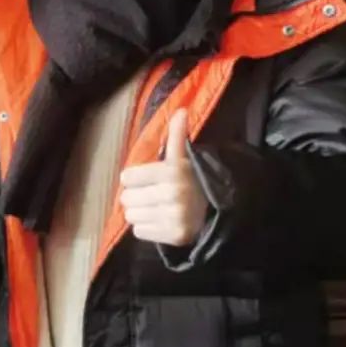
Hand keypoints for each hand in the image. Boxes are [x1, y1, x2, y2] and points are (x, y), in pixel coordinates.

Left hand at [120, 109, 207, 247]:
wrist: (218, 210)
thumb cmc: (193, 180)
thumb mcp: (184, 158)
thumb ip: (177, 136)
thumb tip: (180, 111)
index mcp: (171, 172)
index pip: (127, 178)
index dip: (134, 179)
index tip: (145, 180)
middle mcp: (172, 194)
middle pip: (127, 199)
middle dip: (136, 197)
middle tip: (151, 195)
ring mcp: (172, 216)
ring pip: (131, 216)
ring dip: (140, 213)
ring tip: (155, 208)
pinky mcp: (173, 235)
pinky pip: (140, 232)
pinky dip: (147, 228)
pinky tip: (160, 220)